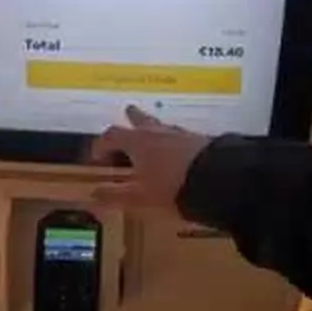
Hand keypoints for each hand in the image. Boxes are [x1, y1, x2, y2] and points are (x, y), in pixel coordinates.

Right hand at [90, 106, 211, 212]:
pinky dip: (172, 139)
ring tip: (152, 135)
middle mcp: (157, 132)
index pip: (112, 135)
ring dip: (153, 128)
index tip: (97, 156)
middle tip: (128, 112)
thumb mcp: (140, 198)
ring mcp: (180, 133)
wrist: (218, 179)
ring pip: (161, 126)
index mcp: (137, 142)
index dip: (101, 144)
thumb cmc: (172, 188)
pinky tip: (177, 149)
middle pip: (140, 119)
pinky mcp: (200, 139)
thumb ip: (116, 195)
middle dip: (132, 118)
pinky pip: (179, 135)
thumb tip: (93, 194)